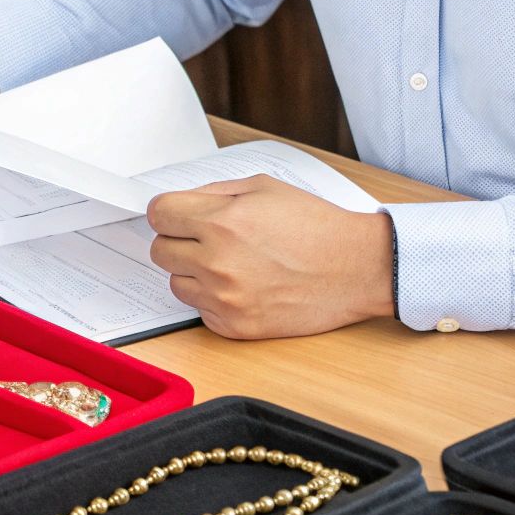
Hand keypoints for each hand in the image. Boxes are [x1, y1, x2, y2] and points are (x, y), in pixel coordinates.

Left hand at [146, 175, 394, 338]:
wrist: (356, 269)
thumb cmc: (316, 227)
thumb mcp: (264, 188)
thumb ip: (214, 193)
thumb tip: (181, 203)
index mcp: (221, 221)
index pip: (158, 214)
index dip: (170, 212)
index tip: (179, 216)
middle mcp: (216, 261)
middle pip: (160, 250)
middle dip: (180, 241)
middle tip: (209, 240)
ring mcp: (224, 297)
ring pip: (175, 282)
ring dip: (194, 273)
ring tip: (231, 264)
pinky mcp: (233, 326)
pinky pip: (199, 309)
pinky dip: (214, 299)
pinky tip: (244, 287)